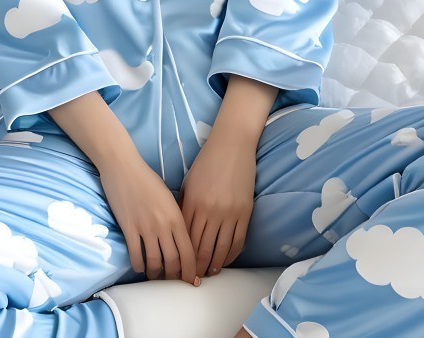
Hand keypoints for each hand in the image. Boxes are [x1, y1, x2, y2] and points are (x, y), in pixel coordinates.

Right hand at [98, 153, 200, 285]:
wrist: (123, 167)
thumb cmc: (148, 179)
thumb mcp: (170, 198)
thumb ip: (177, 218)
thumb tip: (182, 239)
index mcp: (177, 217)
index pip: (189, 252)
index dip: (192, 270)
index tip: (193, 280)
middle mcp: (163, 225)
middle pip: (174, 261)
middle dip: (176, 277)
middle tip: (174, 283)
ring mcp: (145, 228)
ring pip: (155, 262)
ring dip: (156, 274)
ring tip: (156, 276)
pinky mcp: (129, 228)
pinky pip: (136, 255)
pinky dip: (139, 266)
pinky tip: (141, 266)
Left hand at [179, 131, 256, 276]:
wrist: (232, 145)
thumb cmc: (207, 162)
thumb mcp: (189, 183)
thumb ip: (184, 206)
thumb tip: (178, 231)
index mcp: (193, 203)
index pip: (186, 239)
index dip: (182, 257)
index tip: (179, 267)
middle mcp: (211, 211)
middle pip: (202, 249)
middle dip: (196, 267)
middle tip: (193, 278)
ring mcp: (229, 213)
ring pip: (220, 249)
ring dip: (214, 265)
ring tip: (208, 273)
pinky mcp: (245, 212)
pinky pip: (237, 241)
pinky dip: (230, 255)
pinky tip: (224, 260)